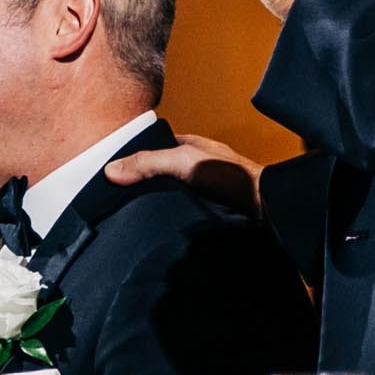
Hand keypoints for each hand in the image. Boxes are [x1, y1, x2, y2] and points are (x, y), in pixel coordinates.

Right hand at [105, 132, 263, 215]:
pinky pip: (178, 213)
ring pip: (168, 195)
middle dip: (142, 185)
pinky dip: (168, 219)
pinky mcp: (205, 211)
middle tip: (119, 199)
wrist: (262, 207)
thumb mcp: (183, 161)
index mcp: (189, 147)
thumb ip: (148, 163)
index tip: (114, 173)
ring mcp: (200, 190)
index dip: (134, 159)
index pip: (153, 149)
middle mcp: (194, 167)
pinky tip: (156, 226)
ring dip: (156, 204)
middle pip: (158, 174)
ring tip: (132, 216)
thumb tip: (112, 170)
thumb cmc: (231, 176)